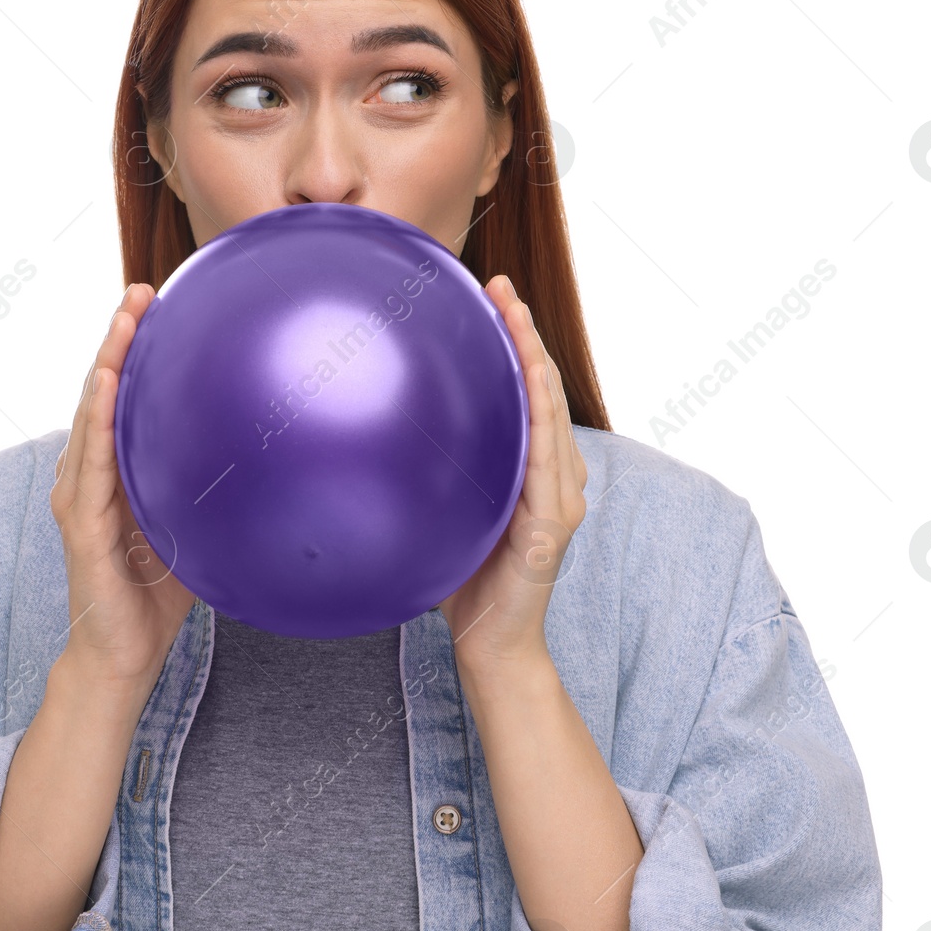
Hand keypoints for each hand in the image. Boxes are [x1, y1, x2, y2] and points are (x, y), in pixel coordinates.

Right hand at [50, 283, 197, 690]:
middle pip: (102, 390)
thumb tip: (280, 453)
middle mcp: (90, 471)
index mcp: (116, 468)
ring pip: (91, 413)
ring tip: (124, 319)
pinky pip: (88, 461)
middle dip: (119, 337)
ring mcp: (78, 493)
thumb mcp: (198, 520)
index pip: (123, 396)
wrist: (124, 651)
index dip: (135, 348)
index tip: (157, 302)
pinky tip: (106, 382)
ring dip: (107, 362)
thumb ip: (217, 484)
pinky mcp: (78, 521)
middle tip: (141, 290)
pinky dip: (97, 417)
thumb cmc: (160, 587)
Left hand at [437, 274, 587, 667]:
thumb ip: (429, 471)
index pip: (527, 391)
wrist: (489, 645)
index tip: (491, 293)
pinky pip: (549, 463)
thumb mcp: (444, 510)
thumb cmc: (462, 578)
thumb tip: (368, 431)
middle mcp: (557, 476)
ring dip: (535, 363)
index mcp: (533, 468)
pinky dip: (540, 420)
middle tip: (501, 285)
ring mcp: (562, 499)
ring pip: (551, 415)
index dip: (516, 340)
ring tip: (515, 318)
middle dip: (526, 333)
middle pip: (545, 390)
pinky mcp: (553, 526)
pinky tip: (530, 386)